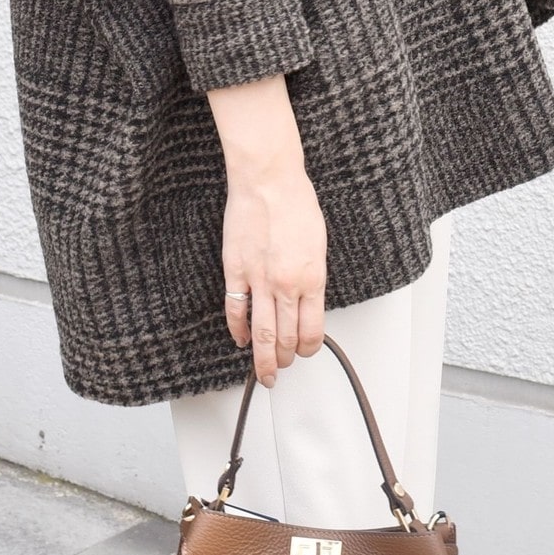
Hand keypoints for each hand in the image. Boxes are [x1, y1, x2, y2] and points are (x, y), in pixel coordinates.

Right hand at [207, 74, 326, 387]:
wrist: (269, 181)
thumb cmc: (296, 203)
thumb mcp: (318, 244)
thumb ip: (312, 277)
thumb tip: (308, 301)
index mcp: (313, 278)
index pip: (312, 330)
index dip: (308, 349)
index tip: (305, 353)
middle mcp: (286, 285)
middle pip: (285, 338)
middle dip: (285, 360)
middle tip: (282, 371)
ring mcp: (259, 281)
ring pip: (261, 334)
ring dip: (263, 359)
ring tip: (264, 373)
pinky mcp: (235, 271)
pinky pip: (235, 310)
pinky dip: (238, 330)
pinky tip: (241, 340)